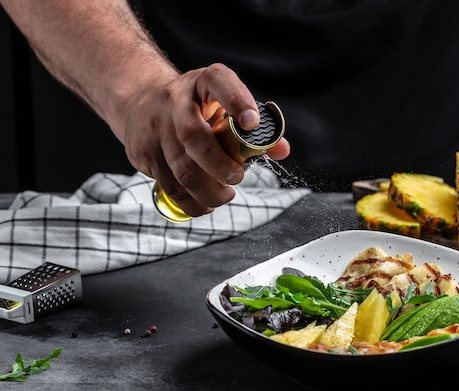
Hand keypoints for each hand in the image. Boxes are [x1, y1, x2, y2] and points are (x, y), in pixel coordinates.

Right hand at [120, 63, 289, 216]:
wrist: (140, 102)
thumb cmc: (196, 107)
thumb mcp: (222, 104)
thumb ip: (255, 127)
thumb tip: (282, 150)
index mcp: (202, 83)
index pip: (218, 81)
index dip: (237, 101)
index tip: (253, 123)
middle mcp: (175, 101)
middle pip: (193, 136)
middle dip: (220, 165)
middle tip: (238, 178)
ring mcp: (155, 128)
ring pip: (181, 169)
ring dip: (208, 191)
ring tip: (225, 195)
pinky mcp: (144, 153)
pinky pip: (169, 186)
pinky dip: (192, 202)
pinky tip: (206, 204)